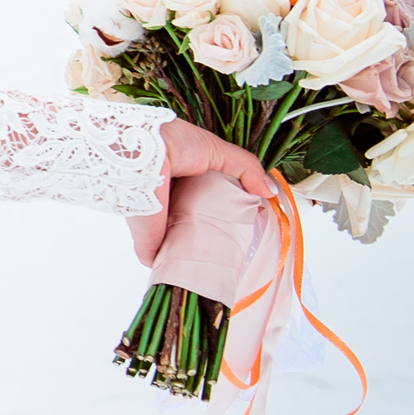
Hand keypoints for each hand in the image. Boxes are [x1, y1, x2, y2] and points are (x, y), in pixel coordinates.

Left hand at [126, 120, 274, 265]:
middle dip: (204, 234)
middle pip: (188, 221)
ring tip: (209, 265)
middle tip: (228, 247)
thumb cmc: (176, 142)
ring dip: (186, 252)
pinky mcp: (146, 233)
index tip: (242, 221)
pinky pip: (154, 255)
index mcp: (183, 177)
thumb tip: (269, 192)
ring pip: (171, 241)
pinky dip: (166, 264)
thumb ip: (246, 170)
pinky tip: (182, 272)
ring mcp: (155, 218)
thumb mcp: (218, 151)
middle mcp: (167, 198)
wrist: (143, 149)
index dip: (223, 210)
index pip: (204, 199)